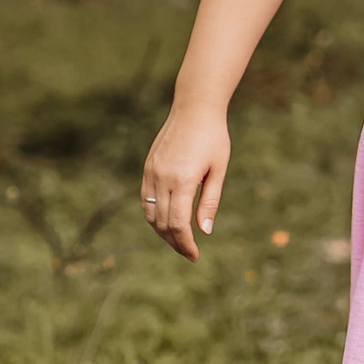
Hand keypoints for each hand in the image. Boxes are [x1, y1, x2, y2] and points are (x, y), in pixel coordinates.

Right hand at [142, 101, 229, 261]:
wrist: (195, 108)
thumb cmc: (213, 137)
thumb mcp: (218, 170)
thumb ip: (210, 201)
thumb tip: (203, 231)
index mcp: (182, 180)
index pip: (178, 224)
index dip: (185, 244)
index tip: (194, 256)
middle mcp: (162, 178)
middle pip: (162, 223)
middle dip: (175, 242)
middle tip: (189, 253)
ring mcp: (151, 172)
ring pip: (150, 214)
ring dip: (162, 231)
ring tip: (178, 240)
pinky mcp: (148, 167)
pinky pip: (145, 199)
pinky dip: (153, 215)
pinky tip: (166, 221)